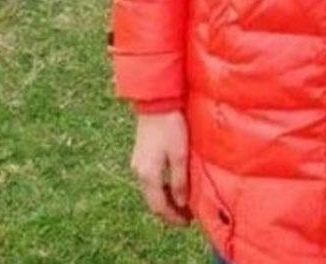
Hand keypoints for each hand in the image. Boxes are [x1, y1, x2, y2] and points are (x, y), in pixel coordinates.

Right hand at [131, 110, 192, 226]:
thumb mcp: (180, 155)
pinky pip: (150, 181)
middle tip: (186, 217)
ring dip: (165, 200)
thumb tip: (181, 203)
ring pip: (151, 192)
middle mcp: (139, 172)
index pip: (159, 207)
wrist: (156, 102)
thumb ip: (180, 181)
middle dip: (169, 212)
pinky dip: (161, 189)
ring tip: (182, 203)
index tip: (187, 223)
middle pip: (152, 202)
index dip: (173, 218)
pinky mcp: (140, 156)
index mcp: (148, 175)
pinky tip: (173, 186)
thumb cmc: (170, 126)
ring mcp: (137, 164)